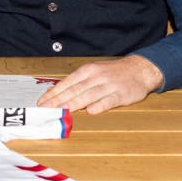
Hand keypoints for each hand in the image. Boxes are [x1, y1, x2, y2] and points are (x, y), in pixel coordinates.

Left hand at [37, 55, 163, 113]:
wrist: (139, 69)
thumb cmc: (113, 73)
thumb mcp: (93, 72)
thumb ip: (76, 82)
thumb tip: (55, 91)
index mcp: (88, 71)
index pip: (67, 82)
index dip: (54, 93)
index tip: (42, 102)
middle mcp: (96, 77)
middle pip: (75, 89)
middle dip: (59, 100)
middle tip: (46, 109)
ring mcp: (109, 85)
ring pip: (89, 95)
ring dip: (74, 103)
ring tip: (62, 110)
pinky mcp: (121, 94)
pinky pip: (109, 100)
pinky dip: (100, 105)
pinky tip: (91, 111)